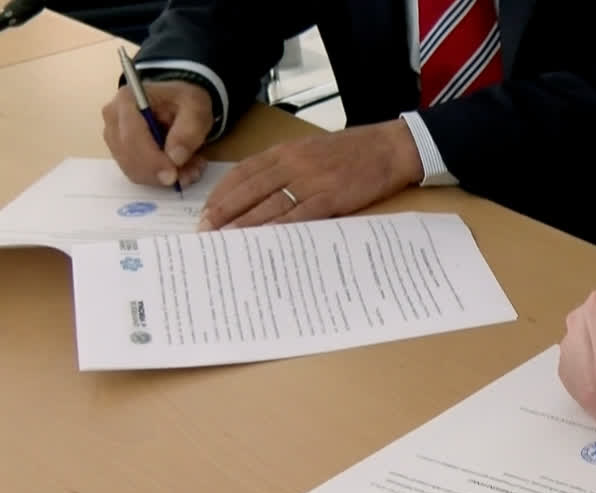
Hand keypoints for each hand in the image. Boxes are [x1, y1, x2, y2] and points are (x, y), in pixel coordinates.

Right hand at [102, 80, 212, 188]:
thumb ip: (189, 131)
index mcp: (128, 99)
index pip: (131, 135)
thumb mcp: (197, 109)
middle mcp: (114, 118)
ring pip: (133, 170)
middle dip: (159, 172)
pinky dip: (160, 178)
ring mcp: (114, 137)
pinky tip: (181, 169)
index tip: (172, 175)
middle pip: (128, 156)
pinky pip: (137, 174)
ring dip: (163, 177)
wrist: (179, 103)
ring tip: (191, 168)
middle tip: (191, 174)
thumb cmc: (185, 102)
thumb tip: (175, 158)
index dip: (151, 159)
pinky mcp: (120, 153)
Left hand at [197, 119, 423, 230]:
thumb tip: (261, 193)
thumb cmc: (354, 151)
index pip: (243, 172)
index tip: (206, 211)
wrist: (390, 149)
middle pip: (248, 190)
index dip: (222, 194)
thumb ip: (287, 167)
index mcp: (286, 150)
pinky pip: (296, 216)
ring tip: (225, 241)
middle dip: (224, 212)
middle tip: (205, 232)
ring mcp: (310, 181)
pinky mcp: (329, 198)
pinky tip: (262, 241)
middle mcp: (293, 164)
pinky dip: (276, 229)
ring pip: (267, 205)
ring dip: (244, 225)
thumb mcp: (312, 150)